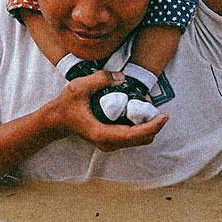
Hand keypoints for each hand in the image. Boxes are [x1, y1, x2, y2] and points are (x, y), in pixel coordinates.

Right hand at [47, 71, 168, 150]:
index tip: (164, 116)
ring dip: (148, 124)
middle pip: (141, 139)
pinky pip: (133, 136)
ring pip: (139, 139)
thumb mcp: (79, 87)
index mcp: (102, 134)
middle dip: (153, 123)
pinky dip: (141, 125)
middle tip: (152, 102)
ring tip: (146, 103)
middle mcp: (108, 143)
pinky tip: (137, 109)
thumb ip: (100, 79)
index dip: (152, 126)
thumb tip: (122, 77)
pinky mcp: (112, 141)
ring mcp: (110, 144)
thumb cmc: (67, 105)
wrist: (57, 120)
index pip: (134, 134)